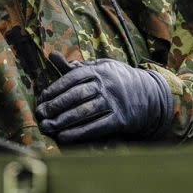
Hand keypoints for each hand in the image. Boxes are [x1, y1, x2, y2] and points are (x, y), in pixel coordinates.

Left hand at [35, 54, 172, 143]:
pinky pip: (98, 127)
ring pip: (85, 111)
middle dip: (56, 105)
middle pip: (77, 95)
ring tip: (48, 127)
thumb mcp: (100, 68)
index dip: (56, 88)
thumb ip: (75, 66)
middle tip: (40, 114)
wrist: (152, 94)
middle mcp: (107, 84)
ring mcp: (115, 102)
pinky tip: (65, 137)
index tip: (42, 98)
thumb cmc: (117, 80)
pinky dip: (80, 133)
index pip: (73, 77)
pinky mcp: (122, 119)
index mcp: (100, 70)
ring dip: (64, 120)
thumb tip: (51, 54)